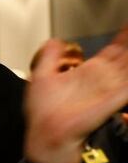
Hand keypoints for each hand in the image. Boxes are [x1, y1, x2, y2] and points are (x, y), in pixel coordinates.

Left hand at [25, 26, 127, 162]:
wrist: (46, 136)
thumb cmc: (43, 112)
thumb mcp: (42, 77)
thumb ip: (51, 56)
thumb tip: (56, 40)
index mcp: (88, 73)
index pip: (113, 51)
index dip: (123, 38)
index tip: (127, 27)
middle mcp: (101, 80)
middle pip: (126, 57)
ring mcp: (109, 90)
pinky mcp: (112, 101)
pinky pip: (127, 87)